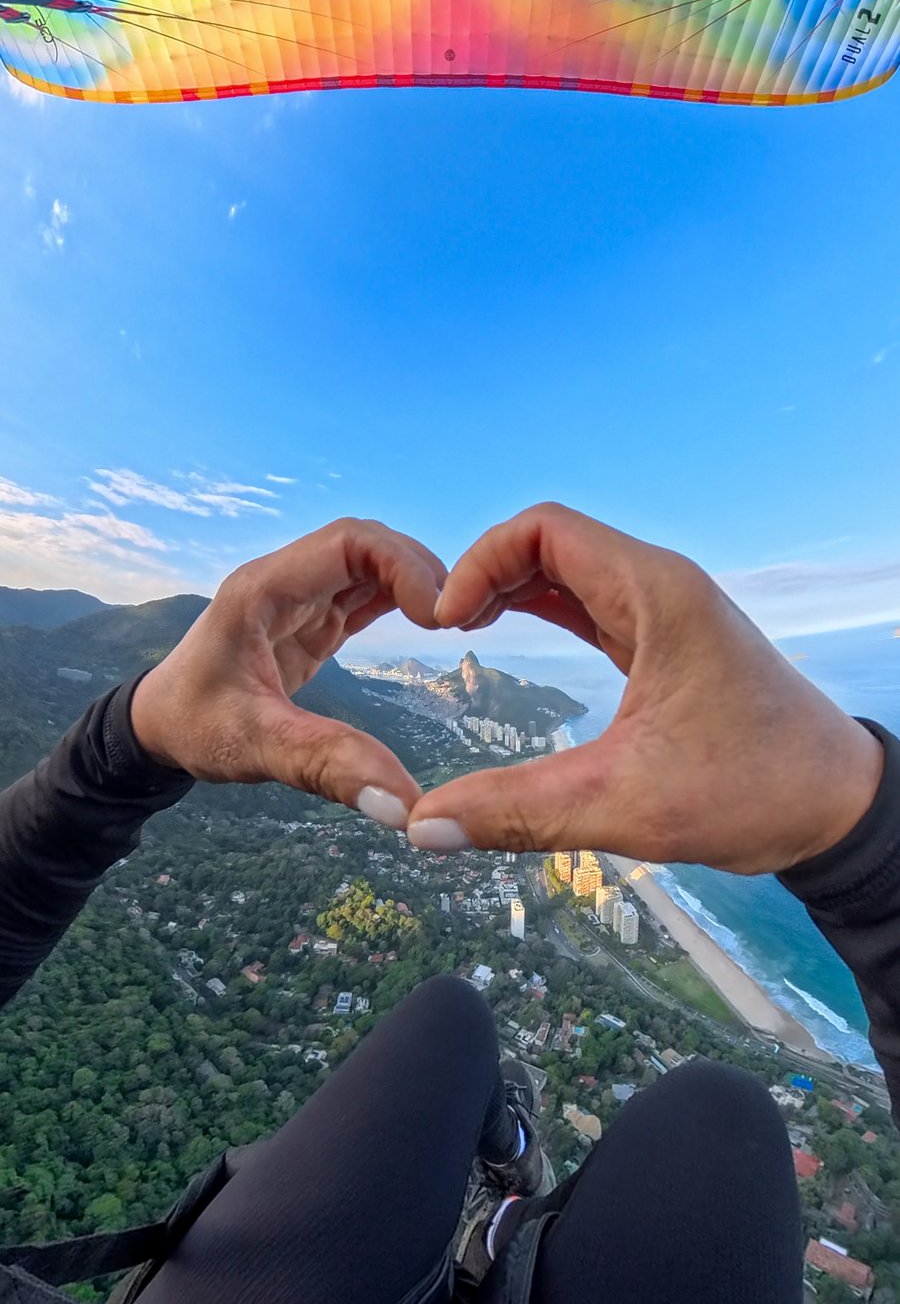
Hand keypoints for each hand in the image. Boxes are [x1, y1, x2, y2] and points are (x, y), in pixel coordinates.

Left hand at [131, 519, 445, 824]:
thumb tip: (405, 805)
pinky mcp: (311, 621)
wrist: (156, 730)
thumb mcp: (255, 747)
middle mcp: (283, 581)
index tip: (439, 615)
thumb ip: (326, 767)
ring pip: (370, 563)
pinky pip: (364, 592)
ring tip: (458, 621)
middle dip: (418, 571)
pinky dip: (401, 601)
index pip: (348, 542)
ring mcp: (299, 598)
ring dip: (414, 583)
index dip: (403, 565)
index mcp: (262, 590)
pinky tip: (433, 624)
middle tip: (461, 619)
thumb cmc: (193, 728)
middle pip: (366, 543)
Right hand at [405, 504, 883, 872]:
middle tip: (445, 627)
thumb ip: (519, 811)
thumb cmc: (756, 791)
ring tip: (462, 629)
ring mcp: (666, 610)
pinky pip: (589, 601)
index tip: (447, 620)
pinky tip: (506, 636)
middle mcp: (661, 586)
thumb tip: (423, 828)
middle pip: (550, 540)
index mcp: (656, 594)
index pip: (545, 528)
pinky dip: (542, 608)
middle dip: (488, 571)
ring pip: (569, 568)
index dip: (482, 561)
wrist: (839, 806)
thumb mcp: (626, 804)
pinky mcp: (666, 640)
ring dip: (512, 588)